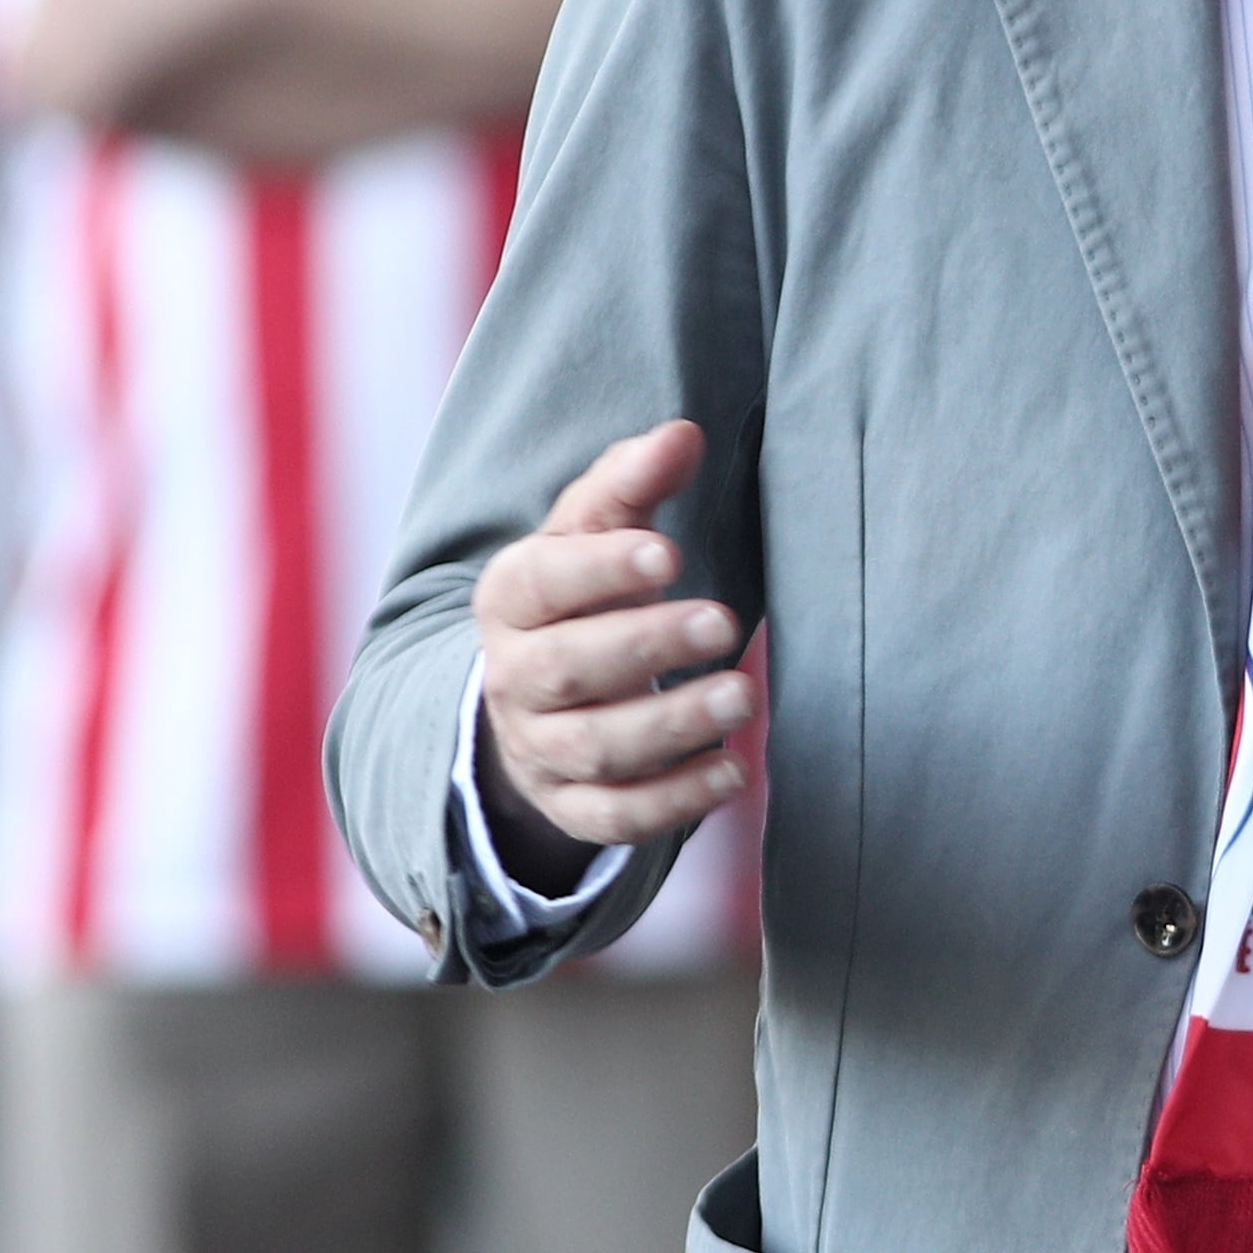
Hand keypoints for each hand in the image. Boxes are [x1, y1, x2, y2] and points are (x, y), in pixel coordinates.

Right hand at [473, 421, 758, 885]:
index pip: (541, 582)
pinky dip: (673, 801)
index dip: (599, 570)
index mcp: (510, 598)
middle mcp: (513, 677)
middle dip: (646, 648)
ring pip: (595, 747)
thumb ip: (633, 481)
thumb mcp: (593, 530)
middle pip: (568, 669)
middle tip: (725, 623)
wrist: (532, 695)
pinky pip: (614, 817)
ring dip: (671, 725)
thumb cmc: (580, 594)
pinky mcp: (571, 806)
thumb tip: (682, 434)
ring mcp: (538, 748)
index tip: (670, 554)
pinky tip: (733, 770)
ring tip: (742, 696)